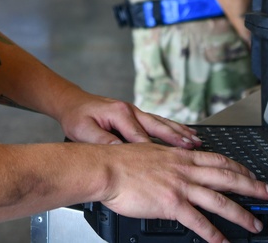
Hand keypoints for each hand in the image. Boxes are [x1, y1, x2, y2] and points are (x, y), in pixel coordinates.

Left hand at [55, 93, 201, 149]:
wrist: (70, 102)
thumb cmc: (76, 117)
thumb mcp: (84, 131)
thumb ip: (103, 141)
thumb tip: (121, 152)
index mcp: (119, 113)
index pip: (140, 136)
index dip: (154, 151)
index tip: (168, 165)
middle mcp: (130, 110)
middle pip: (158, 126)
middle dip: (177, 139)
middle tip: (194, 148)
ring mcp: (134, 111)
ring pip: (161, 123)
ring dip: (179, 133)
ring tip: (196, 142)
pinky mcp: (134, 115)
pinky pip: (157, 122)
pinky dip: (172, 129)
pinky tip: (184, 135)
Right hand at [103, 143, 267, 242]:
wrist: (105, 168)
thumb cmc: (119, 161)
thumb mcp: (149, 150)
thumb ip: (166, 158)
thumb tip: (173, 165)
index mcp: (180, 155)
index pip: (218, 159)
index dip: (239, 167)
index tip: (252, 173)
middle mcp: (185, 169)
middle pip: (228, 177)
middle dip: (253, 186)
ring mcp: (180, 186)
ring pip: (220, 199)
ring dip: (241, 213)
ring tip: (255, 224)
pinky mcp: (172, 203)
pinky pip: (199, 221)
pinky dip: (214, 234)